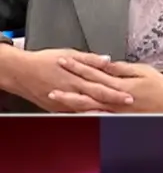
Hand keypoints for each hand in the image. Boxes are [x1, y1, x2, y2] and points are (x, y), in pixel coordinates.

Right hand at [5, 49, 134, 112]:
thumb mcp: (69, 53)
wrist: (21, 72)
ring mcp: (64, 102)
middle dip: (113, 104)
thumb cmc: (44, 61)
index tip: (131, 96)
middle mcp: (72, 91)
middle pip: (96, 99)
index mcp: (77, 77)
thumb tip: (108, 60)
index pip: (101, 86)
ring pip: (86, 109)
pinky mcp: (57, 109)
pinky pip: (74, 113)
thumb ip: (90, 59)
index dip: (116, 92)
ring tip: (117, 116)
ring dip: (102, 112)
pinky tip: (97, 119)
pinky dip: (86, 116)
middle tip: (129, 108)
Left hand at [57, 59, 162, 112]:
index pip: (94, 72)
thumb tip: (106, 63)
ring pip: (88, 105)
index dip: (78, 66)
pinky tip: (73, 115)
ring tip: (56, 96)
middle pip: (87, 88)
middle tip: (52, 79)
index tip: (65, 60)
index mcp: (120, 84)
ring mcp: (115, 110)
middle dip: (68, 83)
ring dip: (70, 100)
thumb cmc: (161, 87)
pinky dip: (84, 116)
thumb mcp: (143, 71)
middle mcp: (114, 98)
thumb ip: (122, 68)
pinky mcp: (118, 119)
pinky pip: (97, 118)